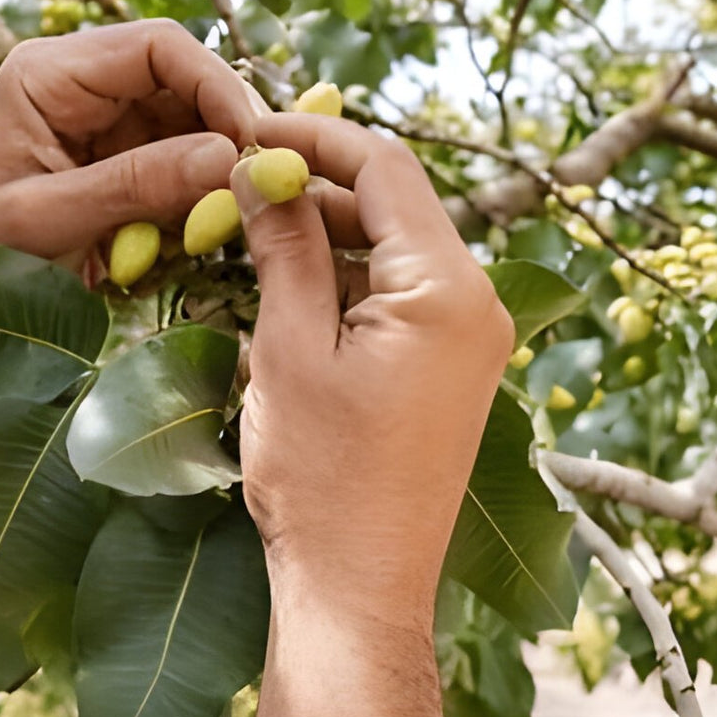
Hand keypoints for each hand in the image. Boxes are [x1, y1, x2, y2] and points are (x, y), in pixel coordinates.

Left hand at [0, 19, 265, 272]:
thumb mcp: (50, 220)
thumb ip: (136, 185)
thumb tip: (228, 157)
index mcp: (48, 74)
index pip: (159, 46)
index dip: (216, 85)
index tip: (252, 143)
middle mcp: (84, 85)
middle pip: (188, 80)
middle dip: (230, 127)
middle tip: (266, 181)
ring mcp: (110, 123)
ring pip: (199, 122)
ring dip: (223, 164)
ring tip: (240, 210)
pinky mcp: (129, 161)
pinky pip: (191, 161)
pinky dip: (209, 191)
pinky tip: (215, 223)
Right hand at [232, 113, 513, 618]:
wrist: (361, 585)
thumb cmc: (322, 477)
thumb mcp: (290, 349)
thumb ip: (283, 246)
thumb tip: (264, 166)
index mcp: (448, 290)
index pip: (387, 168)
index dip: (316, 138)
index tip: (250, 132)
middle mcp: (478, 304)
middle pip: (397, 205)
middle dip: (318, 187)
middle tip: (237, 186)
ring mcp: (473, 339)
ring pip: (397, 250)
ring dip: (329, 235)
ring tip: (248, 236)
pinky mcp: (456, 368)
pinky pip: (404, 296)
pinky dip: (350, 280)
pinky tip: (289, 285)